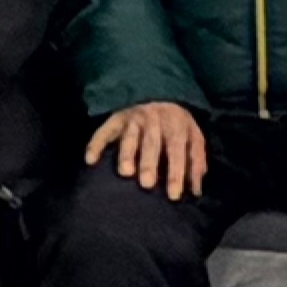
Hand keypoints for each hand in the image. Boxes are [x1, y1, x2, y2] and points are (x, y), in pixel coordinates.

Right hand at [84, 100, 209, 200]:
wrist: (157, 92)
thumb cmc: (176, 124)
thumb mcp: (193, 136)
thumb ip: (196, 161)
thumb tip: (196, 190)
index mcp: (176, 125)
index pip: (177, 149)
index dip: (176, 172)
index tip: (173, 195)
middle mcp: (154, 120)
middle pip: (152, 143)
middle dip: (149, 163)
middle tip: (147, 184)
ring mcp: (133, 119)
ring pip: (129, 137)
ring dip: (127, 154)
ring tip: (125, 173)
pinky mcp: (116, 119)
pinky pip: (104, 131)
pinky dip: (95, 144)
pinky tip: (90, 160)